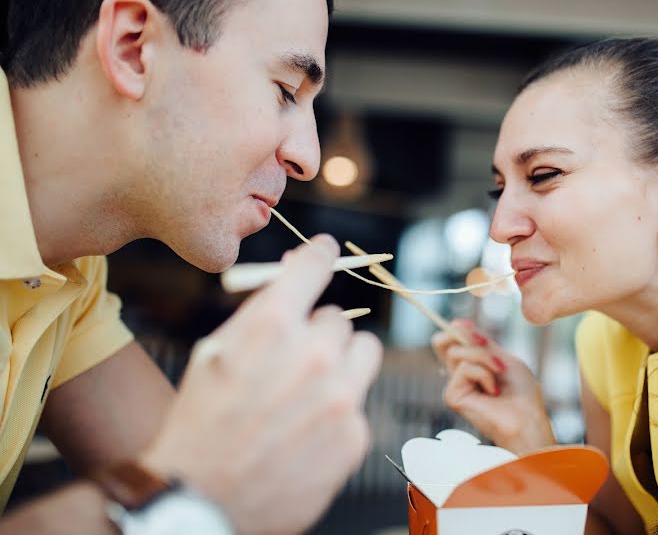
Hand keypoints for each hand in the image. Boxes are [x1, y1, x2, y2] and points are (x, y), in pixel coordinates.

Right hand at [140, 235, 382, 533]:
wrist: (201, 501)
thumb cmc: (200, 425)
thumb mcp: (217, 353)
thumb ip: (262, 314)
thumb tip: (294, 276)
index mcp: (271, 325)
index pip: (315, 266)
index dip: (320, 256)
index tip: (326, 251)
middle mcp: (313, 353)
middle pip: (337, 320)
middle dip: (316, 335)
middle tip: (292, 362)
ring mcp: (339, 396)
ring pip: (363, 351)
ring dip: (342, 363)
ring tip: (311, 389)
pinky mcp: (354, 434)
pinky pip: (359, 402)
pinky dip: (339, 411)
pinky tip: (307, 432)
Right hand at [432, 320, 554, 454]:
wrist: (528, 420)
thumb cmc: (522, 394)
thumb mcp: (504, 359)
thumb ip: (482, 344)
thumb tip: (459, 324)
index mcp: (470, 367)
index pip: (449, 340)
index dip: (457, 328)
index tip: (471, 325)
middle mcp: (458, 376)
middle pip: (441, 342)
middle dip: (464, 335)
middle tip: (484, 343)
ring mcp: (454, 386)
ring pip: (457, 352)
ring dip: (485, 357)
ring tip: (500, 372)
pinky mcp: (452, 396)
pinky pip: (464, 368)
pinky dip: (484, 373)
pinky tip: (493, 391)